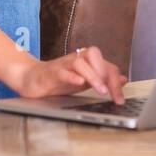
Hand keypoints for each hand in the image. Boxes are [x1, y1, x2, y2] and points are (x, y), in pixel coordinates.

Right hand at [10, 45, 126, 103]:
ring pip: (80, 63)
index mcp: (86, 61)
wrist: (31, 79)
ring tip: (100, 90)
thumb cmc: (58, 80)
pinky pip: (62, 71)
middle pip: (94, 56)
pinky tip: (79, 83)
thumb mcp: (84, 81)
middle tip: (111, 93)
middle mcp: (76, 59)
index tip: (120, 99)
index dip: (116, 82)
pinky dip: (71, 76)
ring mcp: (63, 65)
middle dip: (105, 74)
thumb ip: (102, 78)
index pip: (106, 65)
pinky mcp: (51, 72)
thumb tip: (123, 79)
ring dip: (92, 76)